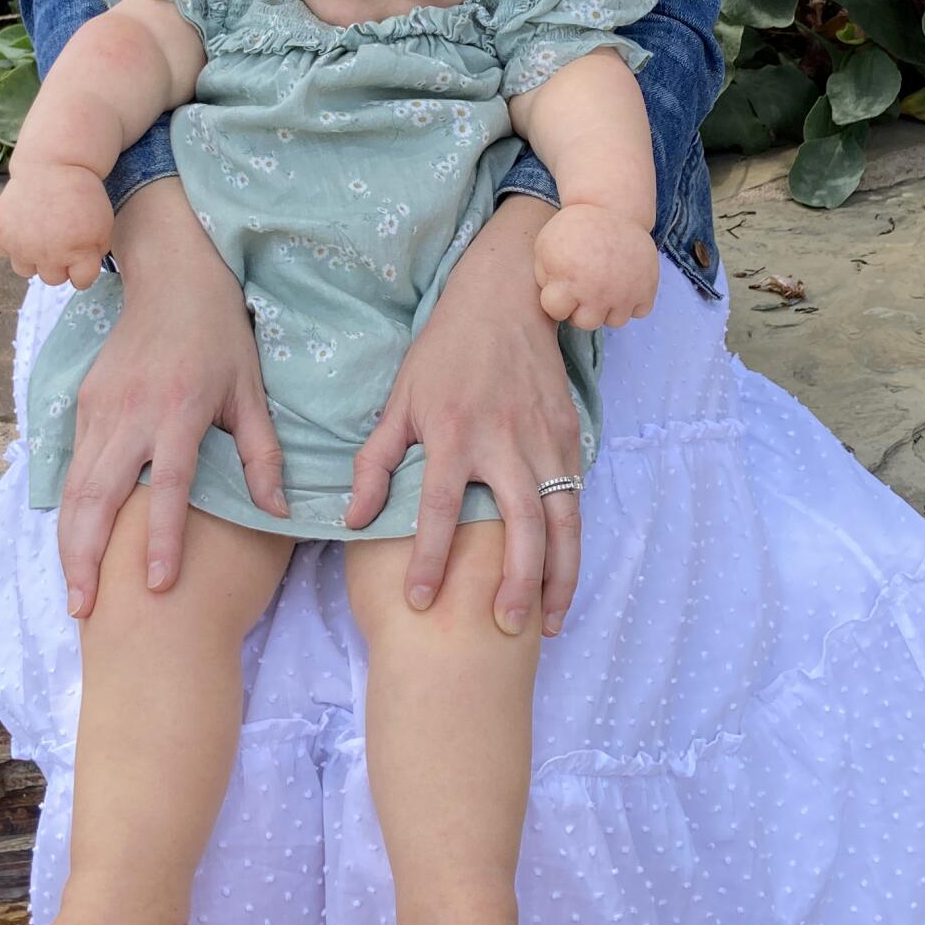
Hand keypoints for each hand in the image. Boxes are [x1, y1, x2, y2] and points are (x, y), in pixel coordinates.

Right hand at [0, 161, 114, 289]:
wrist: (53, 164)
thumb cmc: (82, 194)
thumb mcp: (103, 224)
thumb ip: (95, 252)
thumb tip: (82, 272)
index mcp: (79, 252)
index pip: (82, 281)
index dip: (84, 269)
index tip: (82, 256)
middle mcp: (49, 255)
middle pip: (53, 279)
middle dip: (59, 264)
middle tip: (60, 241)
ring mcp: (22, 246)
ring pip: (26, 270)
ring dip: (33, 258)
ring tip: (39, 238)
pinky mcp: (2, 233)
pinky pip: (5, 250)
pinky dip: (12, 242)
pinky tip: (23, 227)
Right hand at [54, 177, 286, 613]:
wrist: (171, 276)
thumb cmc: (220, 335)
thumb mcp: (250, 389)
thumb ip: (261, 453)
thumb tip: (276, 512)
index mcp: (179, 410)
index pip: (168, 486)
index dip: (161, 537)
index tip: (155, 586)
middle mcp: (132, 413)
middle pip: (99, 497)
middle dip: (87, 558)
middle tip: (85, 610)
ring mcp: (100, 408)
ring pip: (76, 487)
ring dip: (71, 543)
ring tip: (75, 593)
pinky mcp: (84, 403)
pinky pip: (73, 466)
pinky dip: (70, 511)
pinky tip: (73, 547)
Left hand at [344, 194, 583, 638]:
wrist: (507, 297)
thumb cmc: (444, 351)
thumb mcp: (400, 398)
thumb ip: (375, 461)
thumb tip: (350, 519)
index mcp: (452, 431)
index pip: (439, 507)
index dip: (428, 557)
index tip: (419, 602)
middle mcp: (503, 439)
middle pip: (518, 522)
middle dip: (514, 580)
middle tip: (503, 627)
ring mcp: (544, 439)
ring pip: (561, 519)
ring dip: (557, 574)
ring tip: (547, 622)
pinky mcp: (571, 436)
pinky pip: (575, 499)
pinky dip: (572, 544)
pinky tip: (562, 580)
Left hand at [534, 204, 659, 330]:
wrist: (611, 207)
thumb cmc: (575, 229)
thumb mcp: (545, 246)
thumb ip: (544, 276)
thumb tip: (554, 297)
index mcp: (569, 281)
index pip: (556, 311)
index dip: (556, 298)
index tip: (562, 283)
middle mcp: (598, 292)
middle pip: (586, 323)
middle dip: (581, 307)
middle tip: (584, 286)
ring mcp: (626, 292)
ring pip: (615, 321)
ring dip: (608, 307)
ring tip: (604, 286)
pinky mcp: (648, 287)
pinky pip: (641, 311)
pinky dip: (634, 301)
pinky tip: (624, 285)